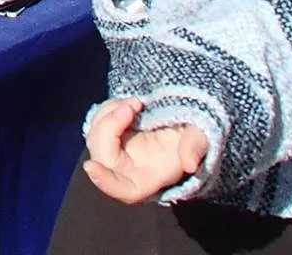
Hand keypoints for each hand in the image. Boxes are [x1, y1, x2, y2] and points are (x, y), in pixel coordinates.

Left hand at [81, 98, 209, 204]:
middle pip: (102, 155)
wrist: (184, 117)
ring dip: (109, 113)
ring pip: (95, 136)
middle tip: (135, 104)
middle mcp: (128, 168)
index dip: (106, 182)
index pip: (124, 190)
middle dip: (111, 125)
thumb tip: (189, 163)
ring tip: (136, 102)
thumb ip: (194, 148)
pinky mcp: (110, 135)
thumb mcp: (199, 137)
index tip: (91, 167)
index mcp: (150, 178)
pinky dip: (108, 109)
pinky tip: (128, 103)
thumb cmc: (193, 133)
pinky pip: (97, 122)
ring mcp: (116, 151)